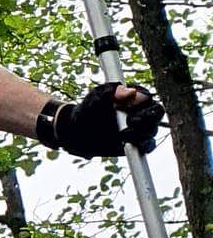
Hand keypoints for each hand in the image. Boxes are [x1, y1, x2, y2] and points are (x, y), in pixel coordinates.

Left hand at [51, 81, 165, 157]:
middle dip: (146, 117)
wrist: (79, 134)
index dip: (141, 101)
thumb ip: (106, 92)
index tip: (127, 105)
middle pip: (157, 112)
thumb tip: (120, 90)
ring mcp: (143, 127)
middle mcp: (143, 110)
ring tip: (122, 135)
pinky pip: (149, 145)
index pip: (147, 97)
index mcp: (135, 96)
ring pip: (153, 129)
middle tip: (130, 121)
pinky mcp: (139, 142)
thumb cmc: (88, 110)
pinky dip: (142, 146)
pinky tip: (129, 145)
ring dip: (140, 133)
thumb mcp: (93, 98)